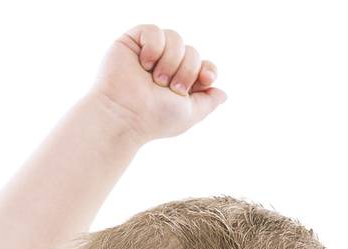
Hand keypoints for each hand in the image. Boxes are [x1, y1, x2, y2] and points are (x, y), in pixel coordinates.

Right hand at [87, 24, 226, 143]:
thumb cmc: (153, 119)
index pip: (203, 65)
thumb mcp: (189, 114)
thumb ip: (208, 103)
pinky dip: (154, 46)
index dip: (207, 69)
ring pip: (176, 38)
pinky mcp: (132, 42)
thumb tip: (223, 93)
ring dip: (171, 60)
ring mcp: (149, 53)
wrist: (124, 115)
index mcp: (179, 81)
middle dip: (186, 70)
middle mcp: (165, 65)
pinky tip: (144, 64)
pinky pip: (154, 30)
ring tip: (156, 79)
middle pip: (192, 51)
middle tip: (170, 87)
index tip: (205, 79)